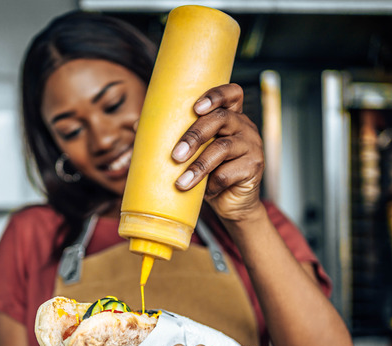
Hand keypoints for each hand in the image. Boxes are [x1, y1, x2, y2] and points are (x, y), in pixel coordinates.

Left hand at [171, 84, 264, 221]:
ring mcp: (252, 146)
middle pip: (220, 119)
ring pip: (223, 148)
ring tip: (181, 182)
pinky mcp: (254, 167)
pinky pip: (229, 173)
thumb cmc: (207, 173)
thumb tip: (137, 124)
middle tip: (175, 155)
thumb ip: (172, 136)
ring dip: (198, 166)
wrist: (229, 204)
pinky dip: (212, 184)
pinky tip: (204, 191)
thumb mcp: (191, 153)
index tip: (196, 107)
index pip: (232, 93)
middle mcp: (244, 126)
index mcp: (230, 116)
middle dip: (194, 136)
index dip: (216, 95)